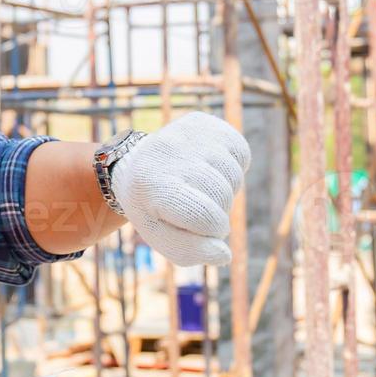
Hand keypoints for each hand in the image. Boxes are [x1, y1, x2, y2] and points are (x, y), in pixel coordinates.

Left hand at [110, 112, 249, 266]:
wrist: (135, 165)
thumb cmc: (152, 206)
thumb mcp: (160, 235)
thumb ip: (191, 252)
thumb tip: (223, 255)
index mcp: (153, 186)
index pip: (207, 218)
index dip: (213, 230)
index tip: (200, 226)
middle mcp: (167, 153)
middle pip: (222, 195)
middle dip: (218, 209)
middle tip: (196, 204)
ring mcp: (184, 133)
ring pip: (233, 174)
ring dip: (226, 188)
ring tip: (203, 187)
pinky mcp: (200, 121)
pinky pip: (240, 150)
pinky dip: (234, 165)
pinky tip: (211, 167)